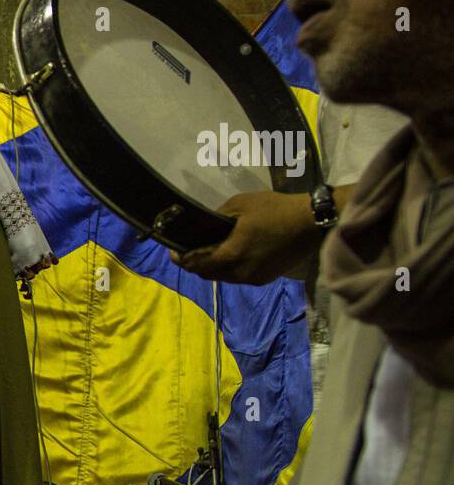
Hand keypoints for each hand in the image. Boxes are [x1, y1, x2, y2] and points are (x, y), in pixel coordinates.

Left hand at [170, 191, 319, 284]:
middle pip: (206, 274)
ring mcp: (253, 279)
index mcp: (231, 255)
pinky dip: (229, 268)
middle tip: (189, 249)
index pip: (196, 264)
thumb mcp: (240, 205)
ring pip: (222, 277)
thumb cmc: (275, 209)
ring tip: (210, 250)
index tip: (173, 251)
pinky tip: (231, 254)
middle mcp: (239, 273)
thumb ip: (216, 218)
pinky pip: (238, 277)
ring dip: (212, 267)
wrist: (312, 222)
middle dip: (194, 264)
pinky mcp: (264, 279)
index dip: (181, 259)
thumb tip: (202, 227)